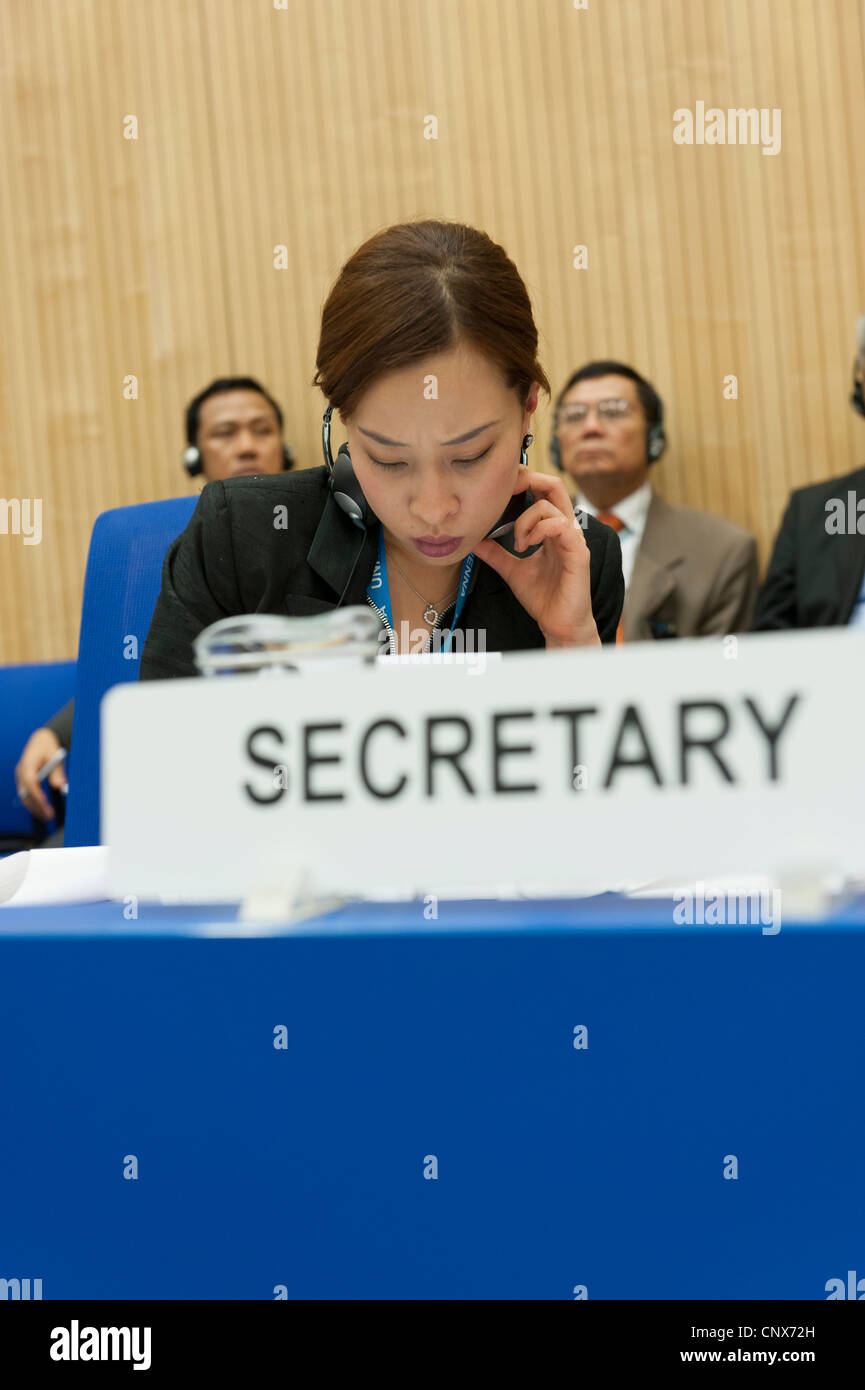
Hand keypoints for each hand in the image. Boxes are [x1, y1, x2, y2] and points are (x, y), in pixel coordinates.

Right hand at [14, 727, 64, 821]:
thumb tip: (60, 786)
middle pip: (25, 793)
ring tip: (46, 816)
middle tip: (49, 816)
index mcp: (28, 764)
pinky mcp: (22, 779)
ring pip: (24, 796)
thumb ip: (57, 772)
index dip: (38, 797)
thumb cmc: (49, 747)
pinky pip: (25, 793)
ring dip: (33, 807)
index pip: (31, 784)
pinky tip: (41, 809)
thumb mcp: (56, 756)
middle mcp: (21, 771)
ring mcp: (20, 776)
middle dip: (36, 807)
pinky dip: (32, 802)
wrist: (41, 739)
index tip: (46, 807)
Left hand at [473, 471, 599, 646]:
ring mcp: (573, 538)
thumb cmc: (543, 597)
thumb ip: (495, 553)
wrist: (558, 624)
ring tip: (517, 543)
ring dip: (525, 520)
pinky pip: (560, 525)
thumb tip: (473, 540)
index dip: (523, 480)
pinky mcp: (578, 551)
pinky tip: (526, 545)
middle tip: (507, 491)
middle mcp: (565, 528)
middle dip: (528, 479)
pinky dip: (539, 529)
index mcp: (552, 529)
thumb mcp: (511, 570)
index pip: (543, 490)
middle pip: (554, 485)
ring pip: (550, 505)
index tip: (500, 487)